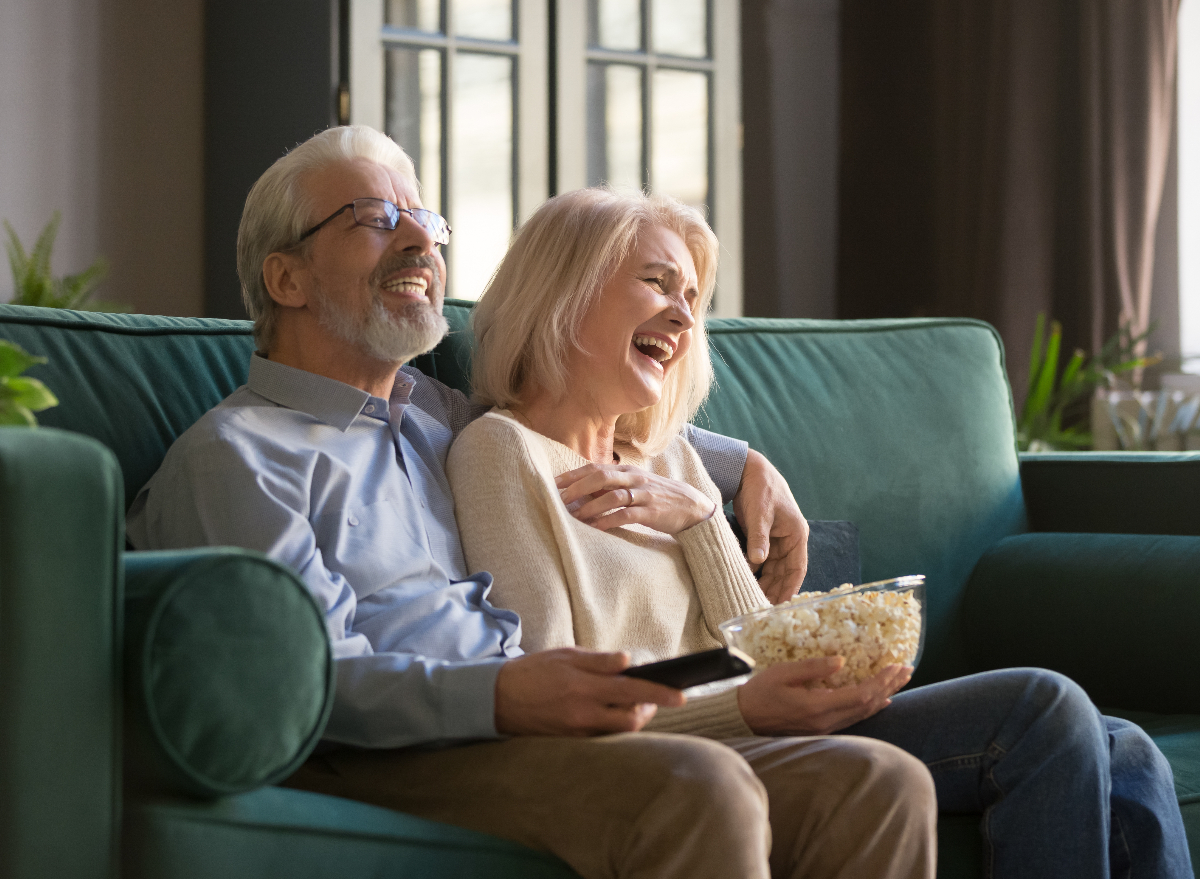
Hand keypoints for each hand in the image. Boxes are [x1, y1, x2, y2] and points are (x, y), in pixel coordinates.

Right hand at [494, 647, 686, 735]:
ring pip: (619, 730)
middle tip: (655, 697)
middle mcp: (583, 712)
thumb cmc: (533, 672)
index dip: (660, 694)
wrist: (497, 700)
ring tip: (634, 702)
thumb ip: (599, 661)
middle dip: (650, 709)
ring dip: (633, 717)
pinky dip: (614, 724)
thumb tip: (629, 661)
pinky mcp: (572, 741)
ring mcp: (578, 731)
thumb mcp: (566, 656)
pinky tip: (612, 711)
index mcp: (584, 686)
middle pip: (631, 719)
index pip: (632, 691)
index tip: (681, 695)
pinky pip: (603, 736)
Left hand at [556, 463, 717, 534]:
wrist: (691, 506)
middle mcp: (633, 479)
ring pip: (612, 496)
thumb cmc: (657, 496)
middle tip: (559, 500)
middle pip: (601, 477)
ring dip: (590, 506)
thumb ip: (611, 486)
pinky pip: (626, 515)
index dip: (573, 475)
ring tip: (573, 517)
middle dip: (577, 488)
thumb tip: (581, 492)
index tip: (553, 483)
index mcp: (627, 471)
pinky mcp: (651, 512)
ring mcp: (643, 494)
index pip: (595, 468)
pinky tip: (596, 528)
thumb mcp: (634, 485)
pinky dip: (609, 521)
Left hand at [733, 449, 808, 603]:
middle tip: (761, 607)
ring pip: (774, 568)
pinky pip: (763, 560)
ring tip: (753, 599)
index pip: (798, 568)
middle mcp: (790, 539)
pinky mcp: (764, 537)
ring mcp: (777, 539)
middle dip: (775, 589)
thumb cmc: (760, 488)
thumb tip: (758, 562)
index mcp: (796, 534)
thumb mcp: (760, 514)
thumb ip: (759, 538)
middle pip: (785, 572)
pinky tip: (747, 581)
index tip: (781, 605)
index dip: (790, 588)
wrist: (749, 471)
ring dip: (765, 582)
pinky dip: (756, 571)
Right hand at [736, 657, 911, 735]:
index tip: (896, 665)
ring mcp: (825, 728)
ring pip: (863, 713)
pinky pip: (853, 718)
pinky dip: (870, 706)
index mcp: (817, 707)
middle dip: (889, 686)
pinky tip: (880, 700)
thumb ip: (813, 668)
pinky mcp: (821, 728)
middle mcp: (826, 722)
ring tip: (898, 680)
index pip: (860, 696)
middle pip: (867, 706)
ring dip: (883, 695)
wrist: (743, 718)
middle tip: (907, 669)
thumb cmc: (760, 692)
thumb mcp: (783, 673)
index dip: (881, 681)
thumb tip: (842, 660)